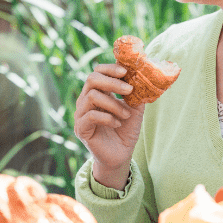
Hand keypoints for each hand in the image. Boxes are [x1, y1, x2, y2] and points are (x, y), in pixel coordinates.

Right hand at [73, 63, 144, 189]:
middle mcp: (85, 100)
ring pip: (92, 96)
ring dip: (113, 104)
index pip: (97, 72)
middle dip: (112, 82)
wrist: (121, 154)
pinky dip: (108, 118)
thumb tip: (142, 74)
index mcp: (97, 92)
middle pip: (92, 79)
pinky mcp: (81, 128)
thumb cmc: (126, 130)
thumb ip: (135, 92)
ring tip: (126, 115)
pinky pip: (91, 116)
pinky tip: (117, 123)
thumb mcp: (134, 108)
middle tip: (129, 89)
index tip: (126, 71)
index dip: (110, 68)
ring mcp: (81, 114)